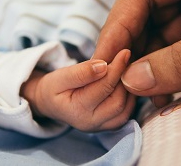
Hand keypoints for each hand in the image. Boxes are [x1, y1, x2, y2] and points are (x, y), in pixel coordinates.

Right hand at [21, 49, 135, 131]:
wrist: (51, 103)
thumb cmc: (54, 88)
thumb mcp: (61, 76)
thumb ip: (80, 72)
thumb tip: (103, 66)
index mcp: (77, 110)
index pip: (103, 87)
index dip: (116, 68)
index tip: (124, 52)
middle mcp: (91, 123)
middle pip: (118, 101)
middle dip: (124, 79)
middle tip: (126, 60)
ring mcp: (100, 127)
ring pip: (125, 109)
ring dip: (128, 88)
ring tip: (125, 70)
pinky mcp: (108, 125)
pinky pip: (125, 113)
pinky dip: (129, 97)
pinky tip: (123, 83)